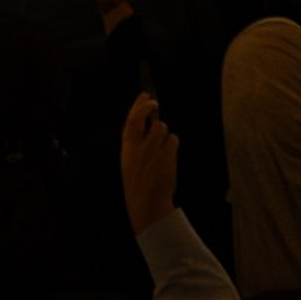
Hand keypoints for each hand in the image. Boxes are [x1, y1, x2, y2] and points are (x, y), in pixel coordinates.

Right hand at [119, 88, 178, 232]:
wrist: (147, 203)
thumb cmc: (138, 182)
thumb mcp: (129, 162)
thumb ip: (135, 142)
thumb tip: (147, 121)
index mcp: (127, 149)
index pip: (130, 120)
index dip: (137, 105)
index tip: (143, 95)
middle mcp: (139, 147)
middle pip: (144, 118)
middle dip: (148, 107)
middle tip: (154, 103)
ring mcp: (154, 149)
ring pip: (162, 128)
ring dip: (163, 134)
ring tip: (161, 150)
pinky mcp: (167, 154)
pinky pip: (173, 139)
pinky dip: (172, 144)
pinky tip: (168, 156)